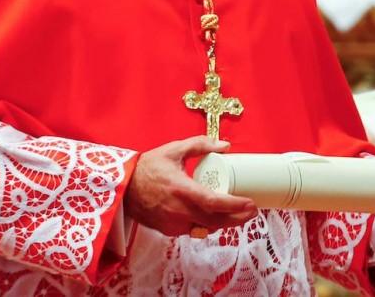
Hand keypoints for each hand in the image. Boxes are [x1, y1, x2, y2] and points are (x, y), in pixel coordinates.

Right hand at [124, 135, 256, 236]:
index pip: (215, 202)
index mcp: (182, 189)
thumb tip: (224, 145)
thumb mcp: (174, 150)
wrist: (124, 187)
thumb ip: (200, 144)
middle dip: (237, 218)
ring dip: (223, 223)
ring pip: (206, 228)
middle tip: (251, 211)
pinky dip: (206, 224)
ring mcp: (174, 223)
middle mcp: (179, 210)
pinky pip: (194, 230)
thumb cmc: (148, 167)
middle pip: (216, 221)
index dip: (235, 205)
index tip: (250, 203)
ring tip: (236, 214)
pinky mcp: (169, 231)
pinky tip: (213, 217)